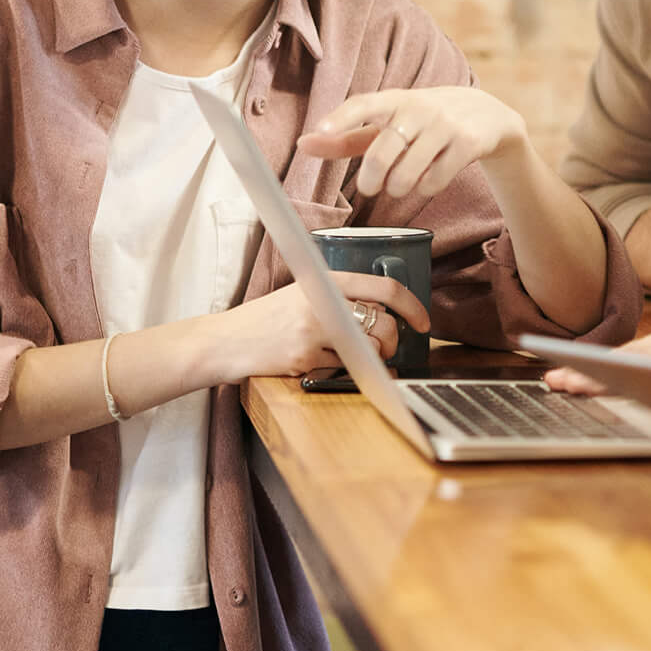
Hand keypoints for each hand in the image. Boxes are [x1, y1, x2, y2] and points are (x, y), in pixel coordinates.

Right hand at [205, 271, 431, 381]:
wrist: (226, 341)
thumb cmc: (265, 319)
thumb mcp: (301, 294)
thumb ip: (336, 297)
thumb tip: (382, 312)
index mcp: (323, 280)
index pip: (383, 288)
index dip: (412, 306)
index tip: (424, 321)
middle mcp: (321, 303)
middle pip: (383, 325)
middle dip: (392, 342)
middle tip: (386, 347)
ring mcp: (314, 332)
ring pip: (367, 350)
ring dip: (369, 359)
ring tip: (353, 356)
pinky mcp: (306, 358)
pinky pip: (342, 368)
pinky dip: (340, 370)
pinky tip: (321, 363)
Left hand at [297, 86, 527, 200]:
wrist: (487, 115)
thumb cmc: (424, 121)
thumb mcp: (389, 123)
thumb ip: (347, 136)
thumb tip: (303, 144)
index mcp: (395, 99)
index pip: (364, 104)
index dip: (341, 118)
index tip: (320, 131)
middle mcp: (419, 108)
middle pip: (382, 152)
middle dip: (371, 179)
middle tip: (369, 188)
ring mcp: (445, 125)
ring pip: (407, 172)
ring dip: (398, 188)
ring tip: (399, 185)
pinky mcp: (468, 143)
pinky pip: (435, 180)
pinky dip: (426, 188)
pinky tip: (429, 179)